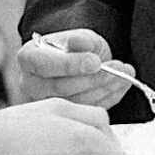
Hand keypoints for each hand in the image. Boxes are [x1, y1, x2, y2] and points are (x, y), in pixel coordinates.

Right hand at [15, 29, 136, 107]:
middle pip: (62, 87)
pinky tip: (121, 84)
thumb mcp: (81, 37)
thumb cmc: (76, 48)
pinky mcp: (64, 117)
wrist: (79, 62)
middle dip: (94, 78)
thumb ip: (81, 40)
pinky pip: (87, 111)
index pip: (44, 65)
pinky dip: (109, 97)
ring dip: (105, 88)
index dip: (71, 65)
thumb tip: (81, 43)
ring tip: (125, 73)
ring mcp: (46, 104)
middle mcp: (31, 85)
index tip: (95, 61)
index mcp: (28, 59)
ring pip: (76, 101)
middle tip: (118, 67)